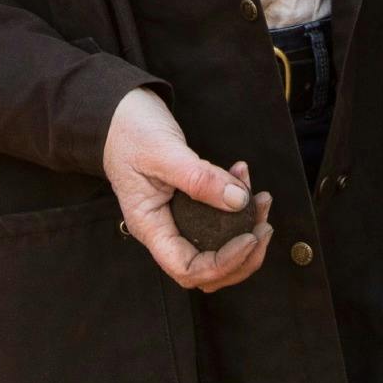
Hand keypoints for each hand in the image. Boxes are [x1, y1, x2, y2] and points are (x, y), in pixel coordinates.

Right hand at [102, 88, 271, 291]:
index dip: (223, 263)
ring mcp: (178, 218)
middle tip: (264, 226)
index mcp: (151, 228)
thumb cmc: (130, 133)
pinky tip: (244, 178)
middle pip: (207, 269)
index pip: (188, 269)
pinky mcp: (190, 203)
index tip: (249, 237)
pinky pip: (218, 218)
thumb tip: (238, 201)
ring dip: (246, 231)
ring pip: (217, 247)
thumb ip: (198, 178)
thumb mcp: (163, 152)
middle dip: (243, 255)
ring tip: (262, 200)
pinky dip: (238, 205)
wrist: (119, 114)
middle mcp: (165, 230)